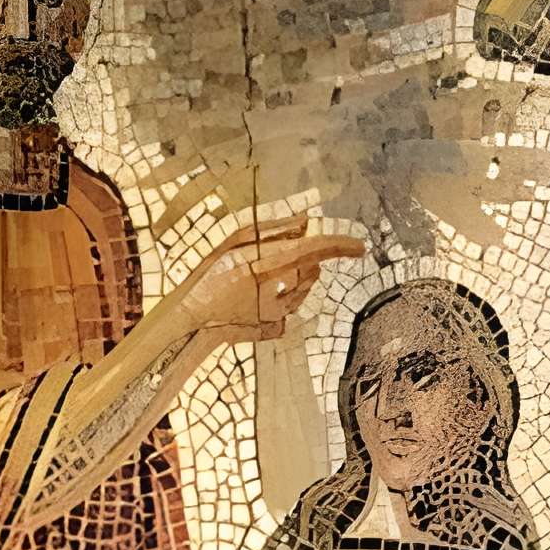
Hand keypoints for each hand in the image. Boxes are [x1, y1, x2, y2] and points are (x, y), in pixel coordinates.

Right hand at [174, 215, 364, 346]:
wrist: (189, 320)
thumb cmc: (207, 276)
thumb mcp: (233, 242)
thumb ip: (271, 230)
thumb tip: (304, 221)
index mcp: (263, 266)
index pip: (312, 251)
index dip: (338, 247)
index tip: (359, 247)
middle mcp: (274, 292)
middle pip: (309, 271)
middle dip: (306, 261)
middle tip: (279, 259)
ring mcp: (276, 315)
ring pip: (302, 291)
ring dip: (296, 279)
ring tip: (264, 277)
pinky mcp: (273, 328)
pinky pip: (290, 309)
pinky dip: (282, 299)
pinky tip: (260, 298)